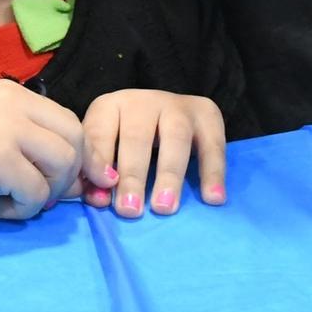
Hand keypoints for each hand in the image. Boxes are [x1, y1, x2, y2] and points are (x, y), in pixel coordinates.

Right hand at [0, 79, 111, 219]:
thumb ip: (26, 144)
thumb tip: (75, 178)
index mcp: (13, 94)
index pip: (68, 120)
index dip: (77, 154)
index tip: (68, 182)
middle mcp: (15, 104)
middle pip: (74, 139)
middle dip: (69, 174)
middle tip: (43, 196)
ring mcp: (7, 130)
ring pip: (62, 164)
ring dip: (47, 193)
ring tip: (18, 202)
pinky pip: (35, 192)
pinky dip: (24, 209)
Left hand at [81, 91, 227, 218]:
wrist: (167, 112)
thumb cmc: (127, 140)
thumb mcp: (107, 148)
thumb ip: (97, 173)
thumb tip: (98, 201)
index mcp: (111, 107)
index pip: (100, 133)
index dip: (100, 166)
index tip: (102, 200)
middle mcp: (143, 101)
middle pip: (137, 136)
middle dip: (133, 175)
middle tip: (130, 210)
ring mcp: (178, 105)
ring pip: (175, 137)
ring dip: (169, 174)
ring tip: (164, 207)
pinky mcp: (207, 113)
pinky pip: (213, 144)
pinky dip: (213, 172)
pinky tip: (213, 198)